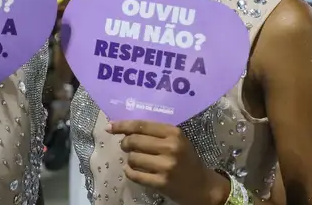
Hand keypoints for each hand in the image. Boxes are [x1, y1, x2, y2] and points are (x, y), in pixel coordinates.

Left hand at [107, 120, 227, 204]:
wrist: (202, 186)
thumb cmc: (186, 159)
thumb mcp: (177, 140)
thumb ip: (155, 133)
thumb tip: (125, 129)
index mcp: (174, 133)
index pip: (142, 126)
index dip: (123, 125)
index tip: (110, 127)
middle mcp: (170, 147)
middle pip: (134, 141)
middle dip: (125, 143)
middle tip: (125, 146)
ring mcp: (165, 166)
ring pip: (133, 158)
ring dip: (130, 159)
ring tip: (137, 160)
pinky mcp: (161, 182)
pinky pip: (135, 175)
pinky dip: (130, 172)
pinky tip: (133, 171)